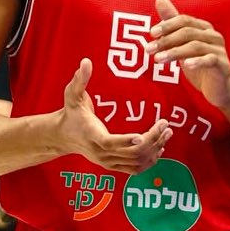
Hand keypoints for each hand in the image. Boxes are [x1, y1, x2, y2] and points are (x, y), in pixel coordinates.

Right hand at [57, 58, 172, 173]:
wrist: (62, 137)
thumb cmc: (70, 113)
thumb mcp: (72, 95)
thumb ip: (79, 79)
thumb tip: (86, 62)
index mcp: (91, 135)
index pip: (109, 142)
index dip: (125, 140)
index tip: (142, 135)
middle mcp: (100, 153)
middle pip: (129, 152)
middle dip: (151, 140)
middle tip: (165, 125)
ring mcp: (107, 162)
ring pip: (135, 162)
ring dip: (154, 149)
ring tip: (167, 133)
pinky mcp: (113, 166)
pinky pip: (134, 169)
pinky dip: (149, 161)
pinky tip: (159, 147)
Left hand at [147, 0, 229, 108]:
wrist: (219, 89)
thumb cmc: (199, 64)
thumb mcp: (182, 44)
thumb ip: (172, 23)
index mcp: (203, 27)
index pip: (184, 20)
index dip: (167, 25)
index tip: (151, 33)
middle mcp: (213, 35)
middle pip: (187, 32)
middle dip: (166, 40)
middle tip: (149, 49)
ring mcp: (219, 50)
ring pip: (195, 46)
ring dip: (174, 52)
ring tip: (158, 59)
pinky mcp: (223, 65)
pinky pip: (210, 60)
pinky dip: (198, 61)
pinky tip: (186, 65)